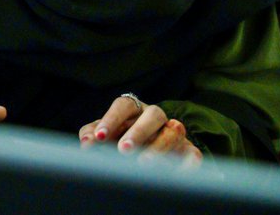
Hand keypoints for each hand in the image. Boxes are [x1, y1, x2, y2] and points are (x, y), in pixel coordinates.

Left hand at [79, 96, 201, 167]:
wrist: (149, 155)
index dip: (112, 118)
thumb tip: (86, 143)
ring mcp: (174, 132)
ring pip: (174, 131)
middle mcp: (156, 118)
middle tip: (123, 150)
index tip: (100, 136)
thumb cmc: (120, 139)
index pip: (124, 105)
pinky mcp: (188, 151)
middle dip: (138, 131)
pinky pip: (193, 154)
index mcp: (134, 109)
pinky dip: (186, 164)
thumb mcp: (105, 135)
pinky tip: (173, 174)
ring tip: (144, 164)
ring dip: (160, 146)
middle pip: (153, 114)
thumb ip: (93, 135)